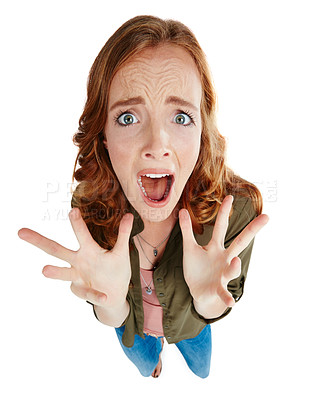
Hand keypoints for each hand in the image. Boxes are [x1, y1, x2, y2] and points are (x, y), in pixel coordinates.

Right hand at [18, 209, 133, 307]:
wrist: (115, 296)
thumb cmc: (115, 270)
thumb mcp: (121, 252)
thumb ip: (123, 235)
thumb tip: (130, 215)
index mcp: (88, 250)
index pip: (81, 234)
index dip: (77, 223)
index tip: (73, 210)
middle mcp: (78, 262)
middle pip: (56, 250)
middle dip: (39, 241)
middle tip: (22, 232)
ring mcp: (78, 277)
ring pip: (63, 273)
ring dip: (55, 272)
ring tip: (44, 270)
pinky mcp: (82, 292)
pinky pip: (89, 293)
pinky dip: (96, 295)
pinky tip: (104, 297)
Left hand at [179, 195, 268, 307]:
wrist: (198, 292)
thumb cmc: (196, 268)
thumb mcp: (189, 249)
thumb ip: (186, 231)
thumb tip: (181, 211)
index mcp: (216, 247)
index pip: (222, 227)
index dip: (224, 213)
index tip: (230, 197)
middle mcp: (224, 258)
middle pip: (240, 242)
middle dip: (252, 230)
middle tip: (267, 217)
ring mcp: (223, 274)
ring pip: (232, 269)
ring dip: (235, 266)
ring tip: (235, 262)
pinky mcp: (218, 288)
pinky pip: (224, 292)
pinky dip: (227, 297)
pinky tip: (231, 302)